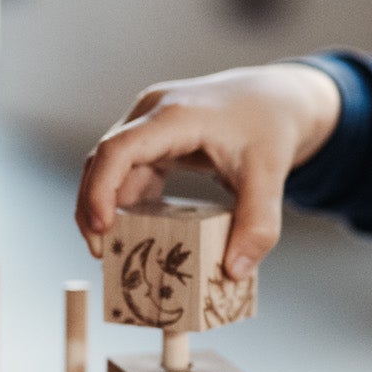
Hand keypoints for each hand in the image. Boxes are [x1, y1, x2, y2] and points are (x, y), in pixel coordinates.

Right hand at [75, 63, 341, 278]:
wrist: (276, 98)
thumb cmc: (270, 127)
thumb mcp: (270, 175)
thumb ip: (258, 224)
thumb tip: (235, 272)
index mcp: (176, 116)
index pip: (119, 149)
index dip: (101, 189)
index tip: (101, 229)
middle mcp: (153, 114)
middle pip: (104, 160)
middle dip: (94, 207)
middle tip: (101, 254)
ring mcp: (150, 124)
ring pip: (112, 167)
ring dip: (108, 207)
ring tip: (114, 250)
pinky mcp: (155, 139)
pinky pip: (129, 171)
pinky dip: (127, 202)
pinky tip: (136, 232)